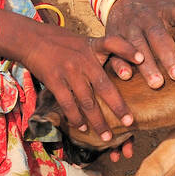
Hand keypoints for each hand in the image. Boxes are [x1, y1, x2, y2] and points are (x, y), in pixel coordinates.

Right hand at [14, 21, 141, 141]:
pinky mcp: (54, 80)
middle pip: (104, 85)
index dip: (128, 49)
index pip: (113, 43)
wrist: (32, 39)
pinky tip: (82, 127)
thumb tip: (124, 68)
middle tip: (129, 122)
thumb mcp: (85, 42)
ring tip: (106, 136)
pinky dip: (76, 117)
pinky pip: (68, 103)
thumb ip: (101, 54)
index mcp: (93, 47)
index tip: (142, 60)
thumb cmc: (63, 42)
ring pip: (87, 101)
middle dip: (118, 106)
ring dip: (97, 121)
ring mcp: (69, 71)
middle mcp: (84, 59)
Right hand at [104, 0, 174, 87]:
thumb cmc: (161, 4)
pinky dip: (119, 63)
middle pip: (158, 35)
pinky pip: (115, 50)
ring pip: (137, 46)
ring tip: (157, 83)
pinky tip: (126, 76)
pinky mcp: (114, 36)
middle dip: (168, 54)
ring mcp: (130, 27)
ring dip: (146, 65)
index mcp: (168, 8)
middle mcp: (148, 17)